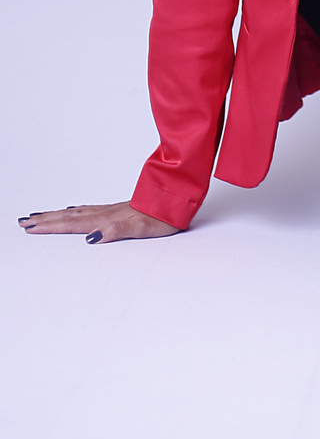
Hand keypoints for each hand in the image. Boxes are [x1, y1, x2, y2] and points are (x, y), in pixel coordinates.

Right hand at [17, 201, 179, 243]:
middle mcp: (105, 213)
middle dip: (45, 220)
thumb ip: (117, 231)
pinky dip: (75, 211)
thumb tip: (92, 237)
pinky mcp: (117, 209)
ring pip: (76, 212)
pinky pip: (88, 210)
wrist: (177, 200)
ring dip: (56, 215)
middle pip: (68, 217)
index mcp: (107, 219)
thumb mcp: (142, 228)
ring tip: (39, 216)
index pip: (72, 224)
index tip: (30, 227)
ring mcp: (110, 210)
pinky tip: (72, 210)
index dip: (50, 227)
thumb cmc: (162, 217)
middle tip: (24, 221)